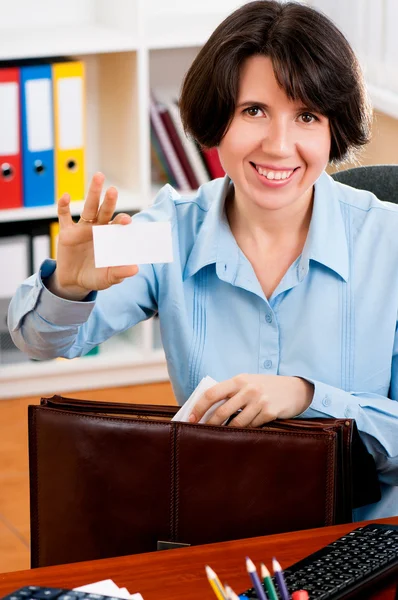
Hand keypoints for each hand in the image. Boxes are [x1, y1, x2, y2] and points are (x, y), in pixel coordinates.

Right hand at [48, 172, 138, 300]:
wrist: (74, 282)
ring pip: (88, 208)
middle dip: (109, 201)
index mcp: (110, 237)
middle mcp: (98, 229)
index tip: (127, 221)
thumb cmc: (94, 277)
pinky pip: (64, 216)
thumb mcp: (107, 277)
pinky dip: (63, 205)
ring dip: (93, 193)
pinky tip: (65, 196)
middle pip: (104, 211)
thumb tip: (135, 269)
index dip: (122, 221)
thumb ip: (120, 272)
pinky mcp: (66, 233)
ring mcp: (82, 229)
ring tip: (99, 177)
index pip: (118, 225)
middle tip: (113, 191)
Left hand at [189, 374, 313, 427]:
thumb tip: (206, 407)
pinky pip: (251, 426)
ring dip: (226, 431)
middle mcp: (248, 389)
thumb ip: (231, 391)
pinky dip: (244, 430)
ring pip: (236, 423)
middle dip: (209, 424)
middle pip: (222, 411)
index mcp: (239, 380)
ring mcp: (260, 401)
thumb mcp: (247, 382)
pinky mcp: (270, 413)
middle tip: (200, 432)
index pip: (212, 393)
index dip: (199, 407)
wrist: (294, 389)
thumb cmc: (265, 386)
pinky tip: (241, 432)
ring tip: (218, 435)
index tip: (191, 418)